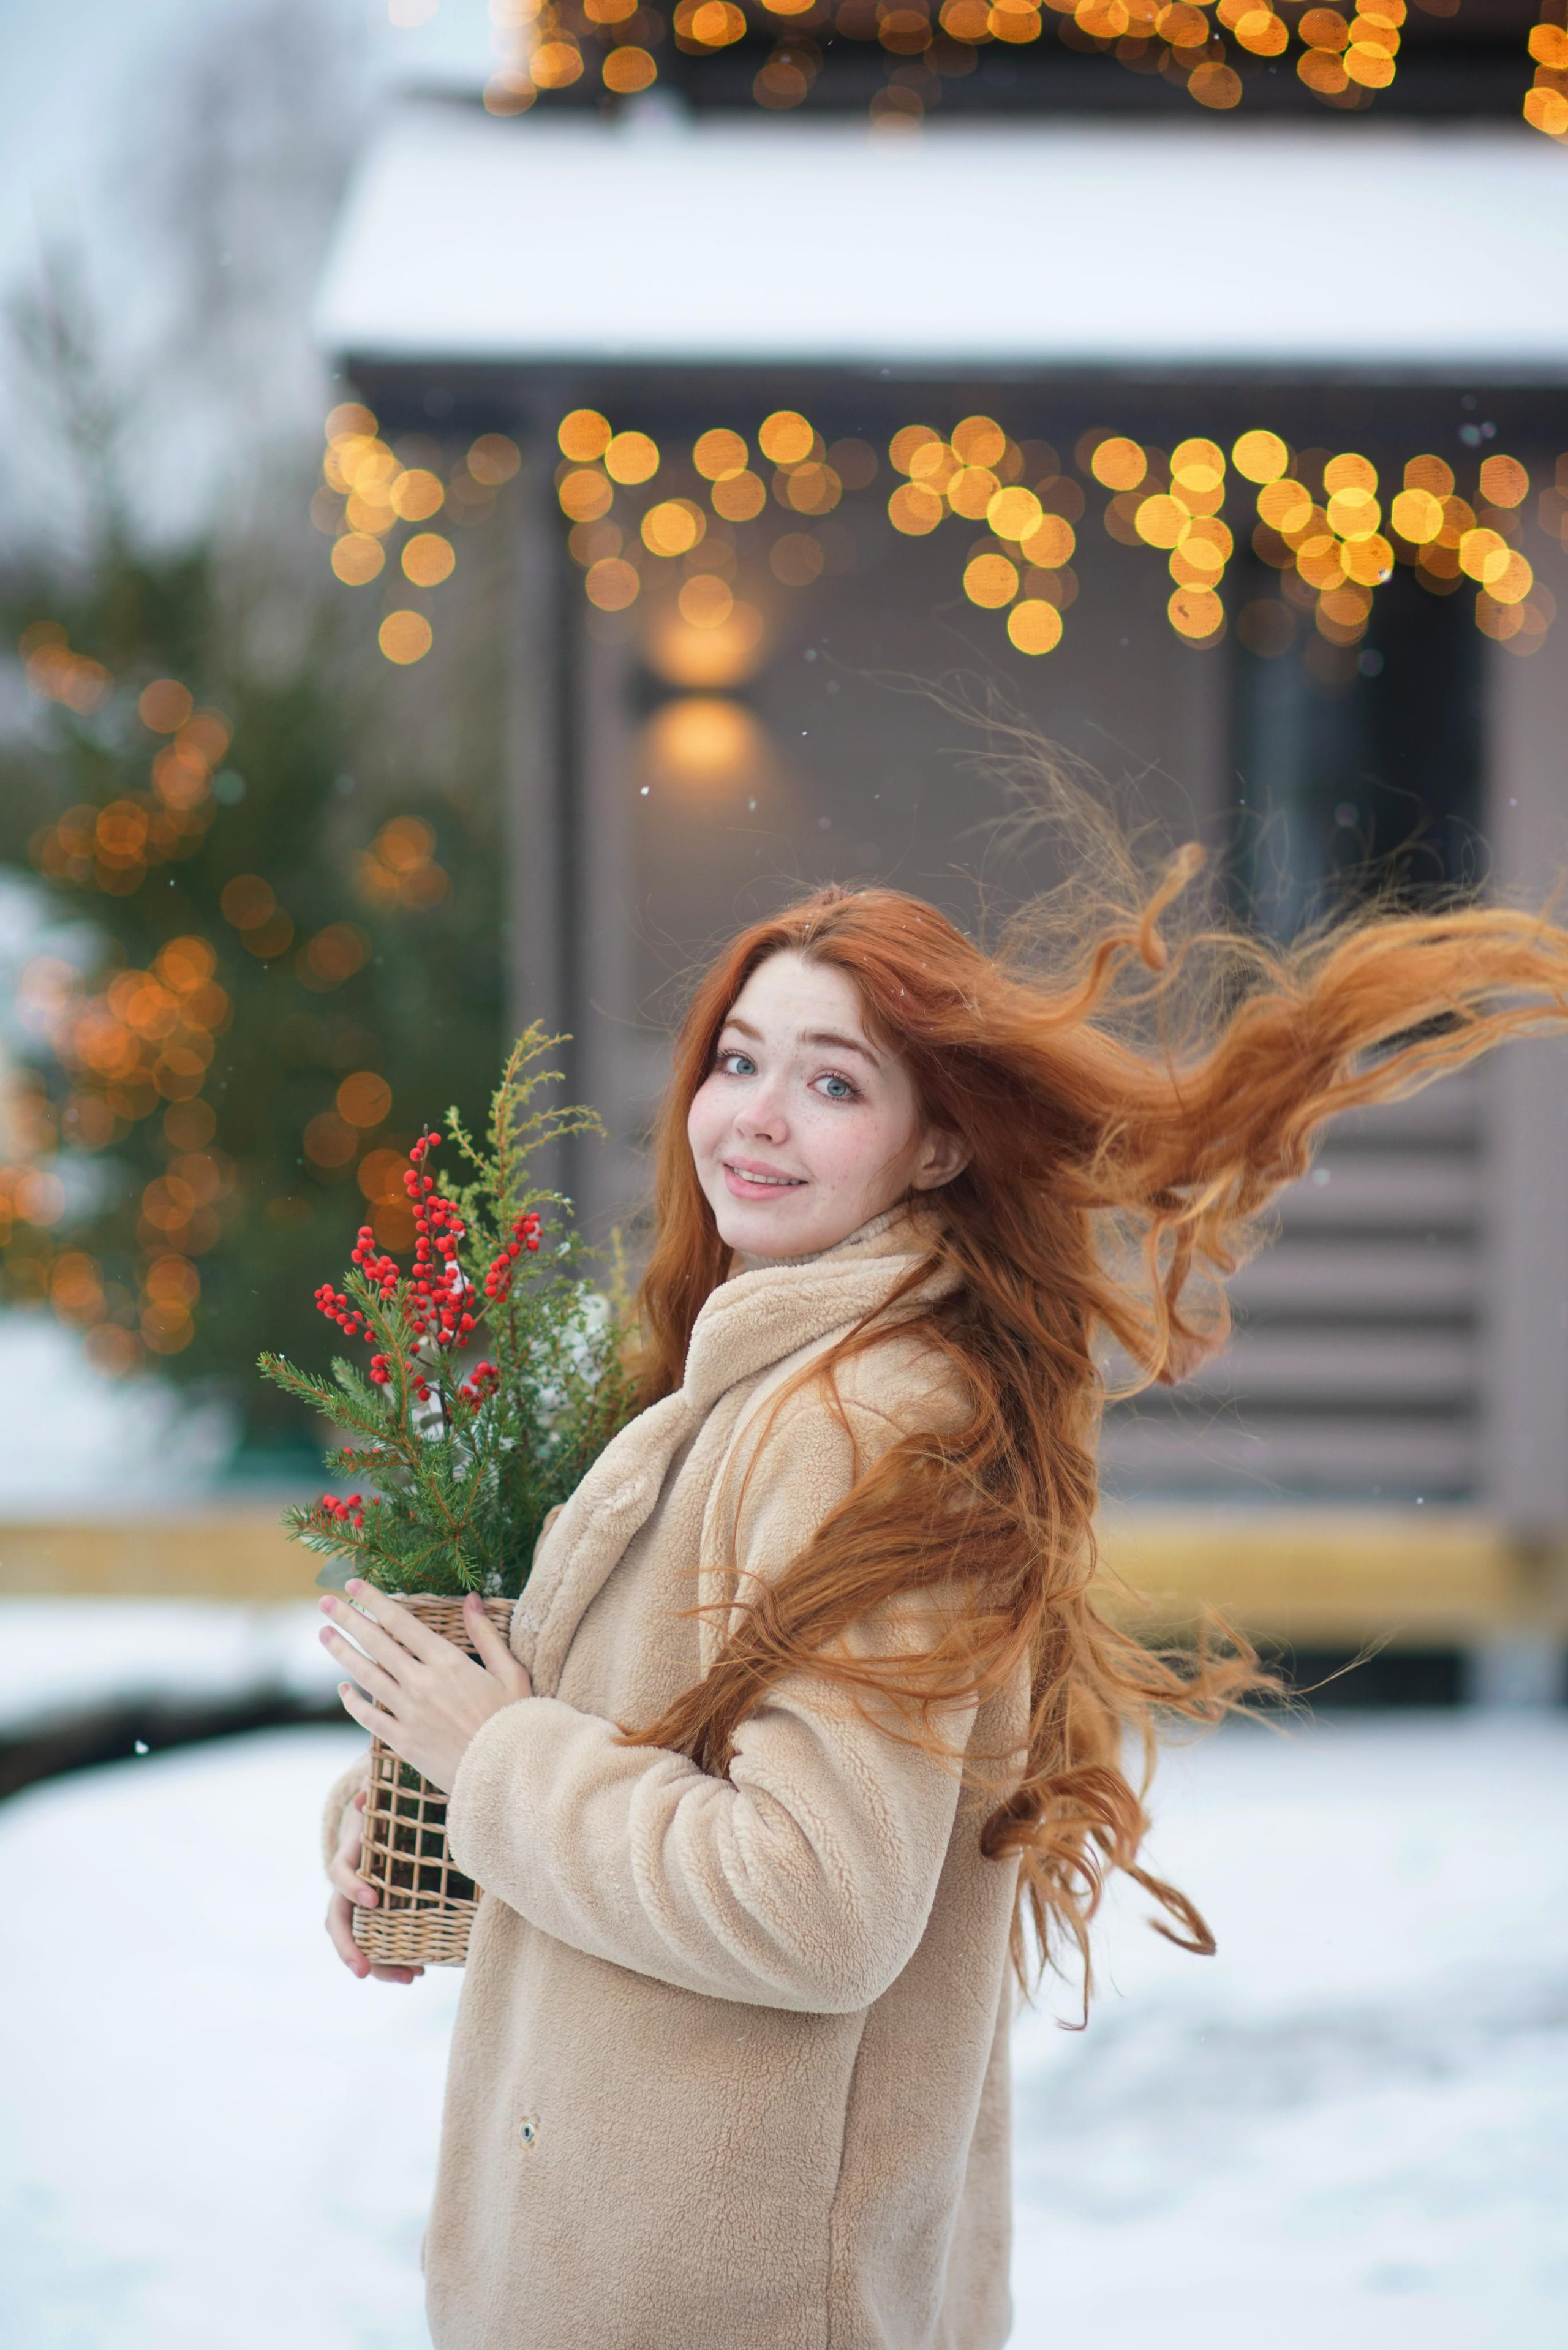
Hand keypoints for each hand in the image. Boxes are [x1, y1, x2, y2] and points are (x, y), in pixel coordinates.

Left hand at [318, 1582, 533, 1794]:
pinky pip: (369, 1718)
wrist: (506, 1773)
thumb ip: (486, 1634)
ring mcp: (409, 1713)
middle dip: (348, 1618)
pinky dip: (352, 1702)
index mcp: (448, 1662)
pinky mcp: (403, 1742)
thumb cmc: (514, 1720)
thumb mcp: (511, 1672)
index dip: (375, 1600)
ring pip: (365, 1676)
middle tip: (325, 1601)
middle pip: (376, 1643)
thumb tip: (471, 1599)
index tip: (354, 1583)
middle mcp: (422, 1683)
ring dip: (341, 1653)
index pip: (401, 1622)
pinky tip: (343, 1690)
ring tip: (323, 1635)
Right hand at [325, 1786, 423, 1984]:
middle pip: (339, 1923)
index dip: (353, 1887)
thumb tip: (362, 1797)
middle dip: (349, 1949)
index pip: (340, 1873)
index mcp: (349, 1857)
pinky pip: (385, 1942)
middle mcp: (350, 1887)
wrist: (383, 1823)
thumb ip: (372, 1795)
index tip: (374, 1899)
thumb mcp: (377, 1799)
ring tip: (410, 1978)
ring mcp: (364, 1906)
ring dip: (381, 1965)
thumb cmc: (382, 1811)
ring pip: (361, 1941)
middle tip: (363, 1972)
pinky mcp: (384, 1916)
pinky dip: (398, 1959)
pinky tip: (419, 1972)